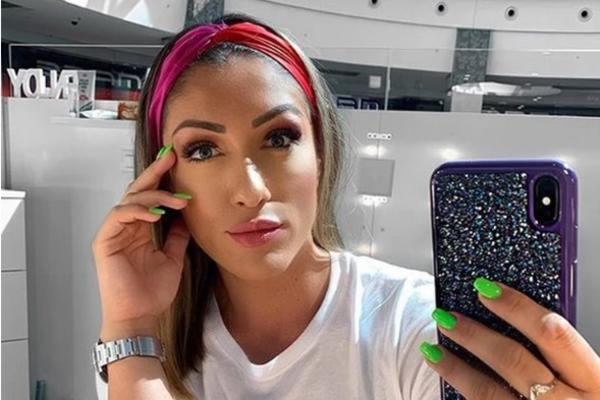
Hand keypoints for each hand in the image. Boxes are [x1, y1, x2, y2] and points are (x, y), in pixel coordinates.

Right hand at [91, 144, 191, 338]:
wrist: (140, 316)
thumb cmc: (153, 292)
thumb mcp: (174, 257)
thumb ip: (178, 235)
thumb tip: (188, 215)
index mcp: (139, 229)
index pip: (149, 196)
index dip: (161, 179)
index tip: (178, 164)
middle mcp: (125, 226)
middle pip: (137, 191)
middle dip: (155, 173)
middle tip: (171, 158)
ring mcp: (113, 232)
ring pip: (130, 199)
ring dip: (154, 195)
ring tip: (177, 200)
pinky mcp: (104, 240)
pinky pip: (118, 215)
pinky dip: (137, 210)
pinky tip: (157, 214)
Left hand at [420, 277, 599, 398]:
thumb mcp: (582, 377)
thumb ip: (556, 353)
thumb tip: (506, 308)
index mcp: (593, 380)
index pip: (554, 334)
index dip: (516, 307)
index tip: (485, 288)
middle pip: (515, 361)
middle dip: (475, 335)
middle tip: (447, 316)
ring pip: (489, 392)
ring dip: (455, 366)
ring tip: (433, 346)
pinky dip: (459, 386)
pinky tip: (443, 372)